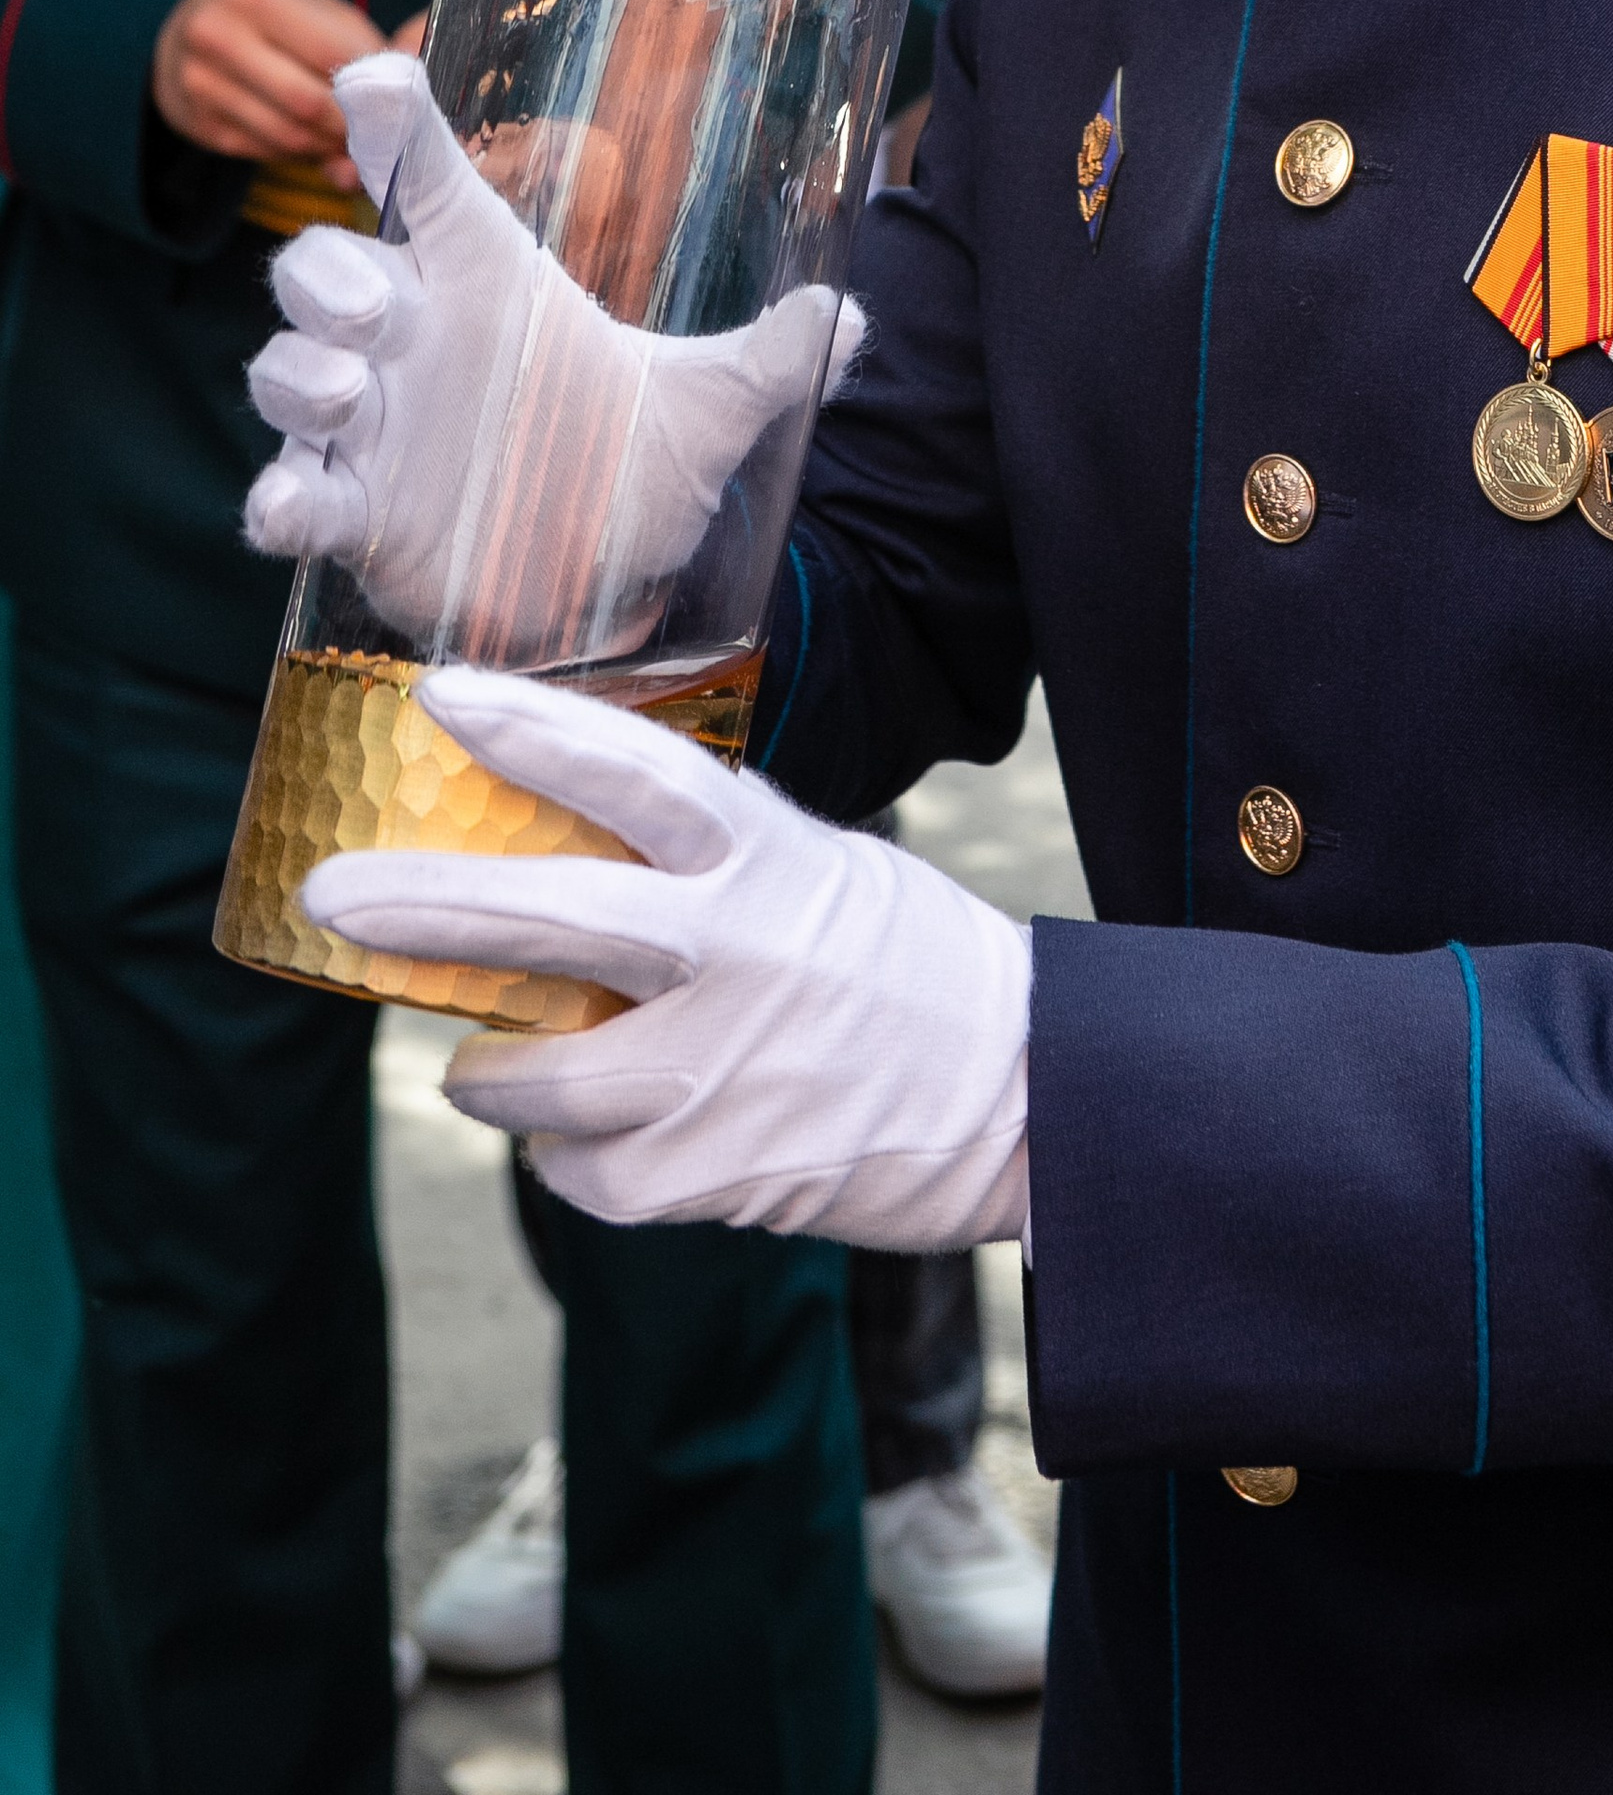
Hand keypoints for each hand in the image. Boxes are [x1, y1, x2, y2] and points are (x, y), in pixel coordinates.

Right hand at [153, 0, 383, 180]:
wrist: (186, 22)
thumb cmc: (272, 15)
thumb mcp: (314, 7)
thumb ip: (363, 43)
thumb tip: (411, 76)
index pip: (332, 53)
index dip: (374, 83)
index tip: (402, 99)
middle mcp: (217, 34)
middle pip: (308, 102)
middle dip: (352, 126)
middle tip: (378, 131)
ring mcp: (198, 81)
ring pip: (287, 135)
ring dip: (329, 146)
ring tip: (350, 137)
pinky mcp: (196, 121)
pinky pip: (265, 151)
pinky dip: (299, 153)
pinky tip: (312, 140)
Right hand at [242, 54, 862, 640]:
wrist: (603, 588)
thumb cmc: (631, 467)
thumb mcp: (712, 408)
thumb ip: (773, 357)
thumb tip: (856, 314)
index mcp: (487, 284)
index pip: (428, 183)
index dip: (390, 125)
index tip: (371, 81)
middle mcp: (413, 340)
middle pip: (326, 268)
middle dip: (322, 272)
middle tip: (375, 300)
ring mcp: (368, 427)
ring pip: (284, 367)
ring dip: (296, 371)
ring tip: (345, 391)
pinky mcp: (351, 511)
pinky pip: (290, 492)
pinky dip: (279, 499)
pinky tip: (290, 510)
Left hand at [301, 665, 1031, 1247]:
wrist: (1023, 1095)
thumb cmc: (901, 965)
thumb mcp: (817, 871)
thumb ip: (704, 862)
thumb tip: (557, 840)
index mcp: (767, 861)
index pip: (636, 773)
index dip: (536, 729)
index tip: (444, 692)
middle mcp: (738, 956)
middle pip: (548, 918)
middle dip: (424, 905)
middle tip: (333, 895)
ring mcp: (720, 1073)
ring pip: (532, 1078)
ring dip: (489, 1074)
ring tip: (489, 1063)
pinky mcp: (712, 1177)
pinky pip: (580, 1172)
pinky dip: (572, 1157)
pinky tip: (604, 1135)